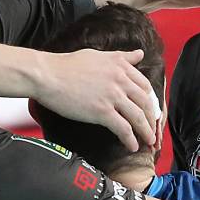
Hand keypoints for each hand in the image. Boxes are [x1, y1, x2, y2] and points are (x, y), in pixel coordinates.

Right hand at [34, 47, 157, 152]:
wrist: (47, 76)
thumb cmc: (67, 65)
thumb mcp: (98, 55)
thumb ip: (121, 57)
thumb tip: (139, 53)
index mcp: (120, 66)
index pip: (144, 86)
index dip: (150, 101)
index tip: (151, 111)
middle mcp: (120, 80)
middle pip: (145, 103)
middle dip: (151, 119)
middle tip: (153, 129)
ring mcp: (112, 96)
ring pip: (138, 117)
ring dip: (146, 132)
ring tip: (148, 141)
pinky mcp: (102, 112)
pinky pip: (123, 128)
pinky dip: (130, 139)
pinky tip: (132, 146)